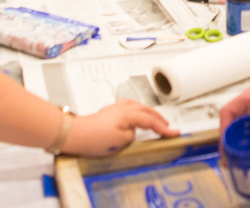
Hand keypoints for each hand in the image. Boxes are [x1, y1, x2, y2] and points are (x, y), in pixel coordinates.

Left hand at [63, 99, 177, 155]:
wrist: (74, 134)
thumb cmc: (94, 138)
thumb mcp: (121, 142)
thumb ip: (133, 135)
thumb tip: (134, 132)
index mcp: (129, 114)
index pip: (152, 121)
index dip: (165, 128)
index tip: (174, 133)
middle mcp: (123, 108)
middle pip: (147, 110)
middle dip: (159, 119)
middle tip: (168, 127)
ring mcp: (116, 108)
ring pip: (139, 106)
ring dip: (149, 113)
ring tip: (156, 120)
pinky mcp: (109, 112)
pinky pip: (130, 107)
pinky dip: (138, 111)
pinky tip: (136, 115)